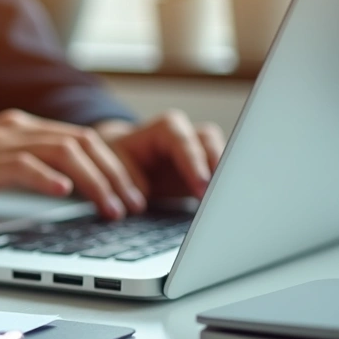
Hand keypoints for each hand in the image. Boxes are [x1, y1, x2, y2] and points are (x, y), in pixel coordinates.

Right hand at [0, 110, 147, 218]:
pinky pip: (23, 165)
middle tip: (137, 205)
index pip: (83, 140)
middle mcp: (14, 129)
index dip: (116, 166)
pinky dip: (48, 178)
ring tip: (114, 207)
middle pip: (83, 142)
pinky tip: (65, 193)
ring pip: (63, 152)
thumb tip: (67, 189)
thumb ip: (25, 169)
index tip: (134, 194)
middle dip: (118, 175)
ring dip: (96, 181)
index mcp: (21, 128)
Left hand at [95, 111, 225, 199]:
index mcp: (165, 129)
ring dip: (225, 179)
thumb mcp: (113, 163)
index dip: (194, 163)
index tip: (202, 186)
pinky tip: (222, 209)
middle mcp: (188, 136)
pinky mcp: (206, 172)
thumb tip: (138, 200)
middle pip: (211, 144)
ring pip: (223, 158)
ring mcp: (200, 153)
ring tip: (226, 203)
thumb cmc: (117, 158)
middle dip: (218, 169)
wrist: (123, 163)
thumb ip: (125, 176)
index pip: (183, 141)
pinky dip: (222, 191)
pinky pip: (221, 177)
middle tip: (220, 195)